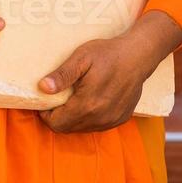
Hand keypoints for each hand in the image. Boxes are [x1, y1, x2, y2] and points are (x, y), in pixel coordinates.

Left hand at [38, 10, 181, 133]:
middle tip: (58, 97)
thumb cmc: (108, 54)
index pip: (56, 123)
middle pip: (67, 128)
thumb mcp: (81, 58)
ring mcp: (111, 120)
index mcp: (87, 105)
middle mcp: (99, 118)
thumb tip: (43, 88)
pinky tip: (90, 100)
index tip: (46, 100)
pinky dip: (89, 117)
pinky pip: (97, 125)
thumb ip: (62, 75)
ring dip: (73, 117)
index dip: (46, 113)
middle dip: (58, 116)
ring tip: (74, 97)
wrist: (138, 56)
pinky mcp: (120, 119)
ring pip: (82, 128)